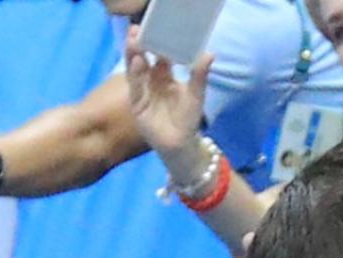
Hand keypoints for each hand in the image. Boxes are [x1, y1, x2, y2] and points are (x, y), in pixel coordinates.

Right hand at [124, 26, 212, 166]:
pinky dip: (135, 74)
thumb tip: (209, 53)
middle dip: (140, 44)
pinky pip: (135, 86)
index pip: (159, 55)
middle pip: (143, 58)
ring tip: (134, 41)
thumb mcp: (196, 94)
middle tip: (137, 29)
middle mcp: (151, 80)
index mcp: (165, 75)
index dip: (157, 42)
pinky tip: (137, 62)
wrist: (180, 144)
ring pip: (136, 69)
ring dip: (134, 55)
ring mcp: (142, 90)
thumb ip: (199, 75)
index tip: (156, 28)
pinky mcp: (136, 103)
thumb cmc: (188, 118)